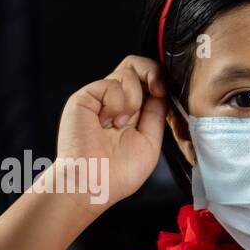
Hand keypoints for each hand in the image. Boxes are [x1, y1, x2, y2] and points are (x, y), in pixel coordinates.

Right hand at [52, 55, 167, 210]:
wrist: (94, 184)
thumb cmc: (118, 173)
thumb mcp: (150, 140)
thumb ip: (157, 112)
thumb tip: (164, 88)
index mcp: (130, 111)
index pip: (147, 79)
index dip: (159, 78)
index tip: (164, 91)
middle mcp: (114, 101)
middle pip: (136, 65)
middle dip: (152, 73)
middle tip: (156, 91)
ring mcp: (99, 98)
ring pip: (127, 72)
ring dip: (132, 100)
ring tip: (119, 124)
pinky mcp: (85, 97)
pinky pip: (111, 84)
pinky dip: (116, 103)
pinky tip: (107, 122)